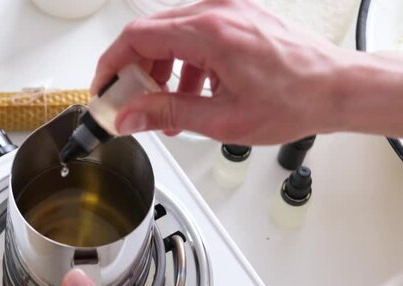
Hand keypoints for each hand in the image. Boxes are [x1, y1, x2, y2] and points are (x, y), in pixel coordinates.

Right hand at [92, 0, 402, 143]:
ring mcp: (228, 10)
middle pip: (150, 33)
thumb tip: (129, 118)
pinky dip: (183, 61)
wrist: (336, 87)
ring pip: (170, 33)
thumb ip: (167, 115)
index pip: (137, 37)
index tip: (104, 88)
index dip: (111, 64)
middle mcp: (217, 11)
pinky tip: (192, 92)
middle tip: (132, 102)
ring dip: (159, 68)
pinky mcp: (236, 16)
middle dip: (135, 70)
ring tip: (166, 104)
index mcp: (210, 33)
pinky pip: (193, 33)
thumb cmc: (294, 100)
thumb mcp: (222, 119)